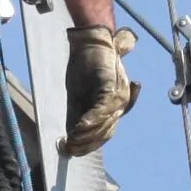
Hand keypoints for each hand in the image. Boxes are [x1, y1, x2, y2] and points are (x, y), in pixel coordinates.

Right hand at [61, 26, 138, 156]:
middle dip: (87, 144)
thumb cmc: (86, 64)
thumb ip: (81, 110)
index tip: (72, 151)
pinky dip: (90, 121)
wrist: (92, 39)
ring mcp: (118, 96)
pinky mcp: (112, 86)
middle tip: (70, 151)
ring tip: (71, 142)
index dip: (89, 144)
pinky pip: (102, 109)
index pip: (104, 133)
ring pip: (105, 124)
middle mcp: (120, 103)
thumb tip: (72, 132)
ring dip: (87, 136)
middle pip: (106, 132)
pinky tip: (79, 128)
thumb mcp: (81, 91)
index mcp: (111, 106)